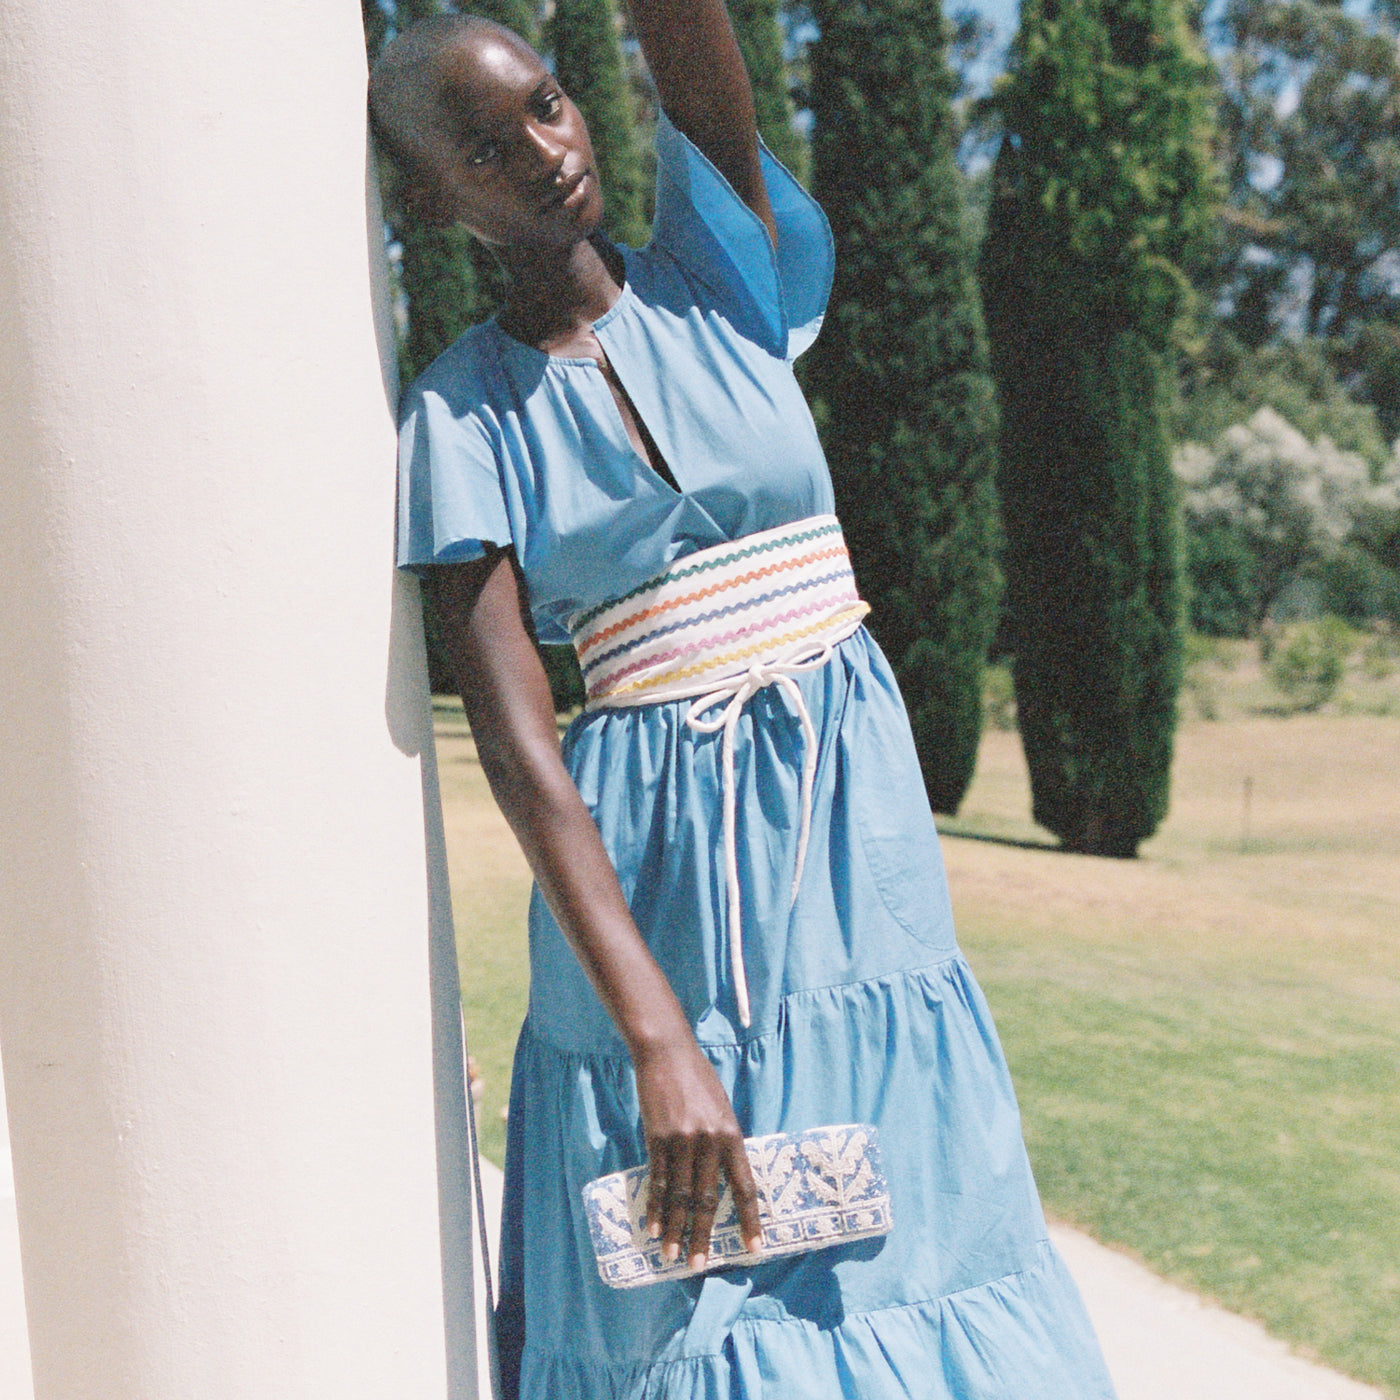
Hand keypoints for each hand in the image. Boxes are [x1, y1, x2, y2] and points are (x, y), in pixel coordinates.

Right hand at [633, 1033, 762, 1270]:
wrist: (667, 1053)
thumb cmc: (699, 1079)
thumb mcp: (723, 1109)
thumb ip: (724, 1142)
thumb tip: (723, 1177)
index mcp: (733, 1135)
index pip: (745, 1186)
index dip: (750, 1220)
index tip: (755, 1248)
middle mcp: (710, 1142)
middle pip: (707, 1199)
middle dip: (703, 1235)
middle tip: (699, 1265)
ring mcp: (682, 1141)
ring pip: (679, 1195)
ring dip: (675, 1228)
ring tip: (672, 1255)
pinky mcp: (657, 1137)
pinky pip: (656, 1179)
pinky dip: (654, 1206)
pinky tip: (653, 1226)